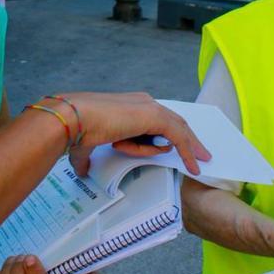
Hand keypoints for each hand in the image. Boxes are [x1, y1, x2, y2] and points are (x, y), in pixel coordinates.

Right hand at [51, 93, 209, 176]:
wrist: (75, 118)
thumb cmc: (77, 130)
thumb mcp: (87, 145)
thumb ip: (87, 158)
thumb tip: (82, 172)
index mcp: (128, 105)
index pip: (156, 119)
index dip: (168, 133)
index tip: (174, 148)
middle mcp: (141, 101)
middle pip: (173, 120)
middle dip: (187, 138)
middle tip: (199, 155)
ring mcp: (148, 107)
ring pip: (176, 129)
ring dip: (189, 147)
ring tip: (199, 164)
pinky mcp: (154, 116)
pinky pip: (176, 136)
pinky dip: (186, 151)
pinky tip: (192, 165)